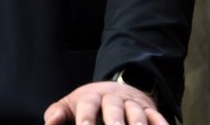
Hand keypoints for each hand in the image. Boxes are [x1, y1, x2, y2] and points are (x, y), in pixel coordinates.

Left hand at [44, 81, 166, 124]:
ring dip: (138, 123)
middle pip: (114, 107)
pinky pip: (157, 116)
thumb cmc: (89, 104)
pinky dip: (160, 123)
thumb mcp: (70, 105)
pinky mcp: (148, 110)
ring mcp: (132, 104)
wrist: (116, 89)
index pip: (88, 105)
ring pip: (136, 112)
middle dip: (114, 121)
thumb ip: (57, 114)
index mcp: (91, 97)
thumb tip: (49, 124)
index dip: (86, 119)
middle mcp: (113, 99)